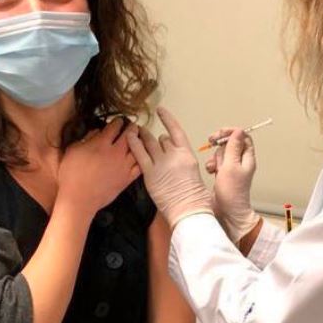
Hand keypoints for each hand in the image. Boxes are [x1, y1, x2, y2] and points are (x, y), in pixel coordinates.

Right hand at [57, 117, 140, 216]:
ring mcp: (124, 166)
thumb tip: (97, 131)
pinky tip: (141, 156)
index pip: (115, 126)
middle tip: (133, 126)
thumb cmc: (72, 175)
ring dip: (140, 142)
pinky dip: (142, 159)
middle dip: (132, 128)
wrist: (80, 199)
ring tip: (139, 139)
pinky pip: (140, 166)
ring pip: (138, 149)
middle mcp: (116, 153)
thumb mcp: (73, 151)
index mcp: (101, 144)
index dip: (118, 121)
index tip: (119, 120)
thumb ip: (86, 138)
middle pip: (130, 135)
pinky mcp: (127, 179)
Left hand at [126, 107, 212, 227]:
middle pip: (162, 139)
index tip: (161, 112)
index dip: (168, 120)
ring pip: (150, 143)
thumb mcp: (194, 175)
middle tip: (145, 132)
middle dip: (155, 137)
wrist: (189, 210)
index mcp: (187, 155)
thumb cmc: (195, 199)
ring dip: (143, 137)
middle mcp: (174, 155)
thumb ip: (183, 164)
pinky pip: (139, 153)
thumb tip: (175, 160)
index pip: (176, 132)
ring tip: (136, 132)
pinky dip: (133, 142)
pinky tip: (128, 135)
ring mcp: (162, 163)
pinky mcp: (150, 173)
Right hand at [205, 129, 259, 243]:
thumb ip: (233, 147)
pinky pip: (217, 163)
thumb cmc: (232, 192)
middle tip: (211, 141)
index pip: (243, 137)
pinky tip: (211, 171)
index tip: (220, 133)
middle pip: (231, 143)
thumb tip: (238, 131)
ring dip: (216, 157)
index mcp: (247, 158)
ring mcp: (232, 168)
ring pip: (222, 153)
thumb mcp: (231, 166)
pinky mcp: (223, 174)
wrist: (227, 212)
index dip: (232, 132)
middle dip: (220, 143)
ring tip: (214, 167)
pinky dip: (213, 165)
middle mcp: (241, 162)